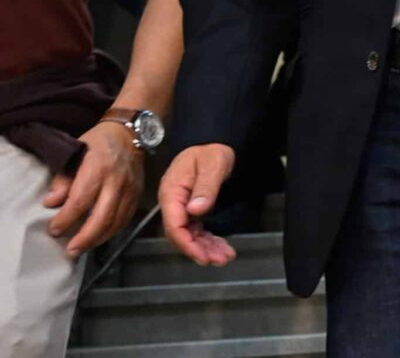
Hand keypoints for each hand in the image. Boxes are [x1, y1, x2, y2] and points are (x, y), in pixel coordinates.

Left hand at [44, 121, 144, 257]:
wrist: (130, 133)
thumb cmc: (97, 142)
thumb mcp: (75, 152)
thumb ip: (63, 178)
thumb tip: (51, 203)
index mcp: (98, 168)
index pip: (80, 200)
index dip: (66, 218)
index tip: (54, 230)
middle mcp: (116, 181)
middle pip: (102, 216)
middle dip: (84, 237)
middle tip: (69, 250)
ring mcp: (130, 189)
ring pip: (116, 221)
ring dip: (98, 238)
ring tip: (82, 248)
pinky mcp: (138, 194)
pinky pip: (126, 218)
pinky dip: (112, 231)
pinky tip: (99, 237)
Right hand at [158, 143, 238, 265]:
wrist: (215, 142)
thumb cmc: (212, 150)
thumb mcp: (212, 163)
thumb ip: (205, 186)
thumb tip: (196, 210)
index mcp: (172, 192)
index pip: (173, 224)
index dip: (186, 243)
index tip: (202, 255)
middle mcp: (174, 202)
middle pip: (181, 234)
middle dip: (199, 250)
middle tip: (218, 259)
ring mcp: (182, 207)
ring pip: (190, 235)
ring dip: (206, 248)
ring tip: (224, 257)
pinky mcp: (192, 209)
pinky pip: (197, 229)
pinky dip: (208, 240)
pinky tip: (219, 247)